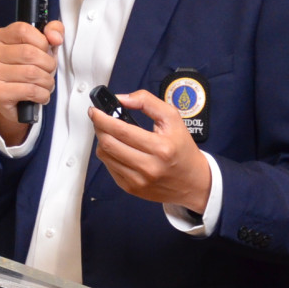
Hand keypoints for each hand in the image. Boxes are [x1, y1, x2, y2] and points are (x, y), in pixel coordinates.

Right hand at [0, 20, 63, 145]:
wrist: (15, 100)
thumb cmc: (28, 69)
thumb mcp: (43, 45)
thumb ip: (53, 31)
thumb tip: (55, 38)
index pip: (23, 31)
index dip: (42, 42)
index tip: (45, 52)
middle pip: (29, 53)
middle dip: (48, 65)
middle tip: (49, 72)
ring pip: (31, 73)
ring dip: (47, 81)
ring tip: (46, 84)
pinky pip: (29, 90)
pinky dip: (42, 95)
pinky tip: (40, 95)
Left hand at [91, 88, 210, 212]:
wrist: (193, 182)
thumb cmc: (182, 149)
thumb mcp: (173, 119)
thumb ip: (147, 102)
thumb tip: (122, 99)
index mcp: (161, 148)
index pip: (121, 131)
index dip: (102, 119)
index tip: (95, 111)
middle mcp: (149, 167)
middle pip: (108, 144)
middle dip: (99, 128)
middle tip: (99, 119)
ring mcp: (138, 181)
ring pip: (105, 156)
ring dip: (101, 141)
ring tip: (109, 133)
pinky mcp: (131, 188)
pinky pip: (109, 168)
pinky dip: (108, 155)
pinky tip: (117, 148)